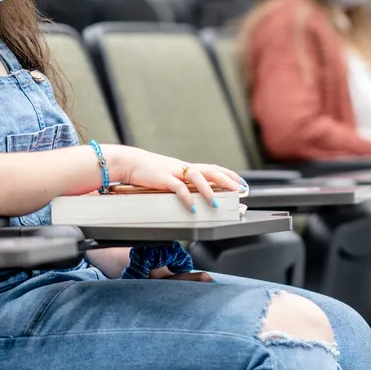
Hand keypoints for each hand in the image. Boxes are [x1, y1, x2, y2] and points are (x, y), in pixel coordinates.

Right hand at [105, 145, 246, 210]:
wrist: (128, 162)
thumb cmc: (147, 171)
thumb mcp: (168, 175)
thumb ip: (180, 183)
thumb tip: (193, 195)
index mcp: (186, 167)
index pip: (213, 168)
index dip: (229, 175)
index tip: (242, 183)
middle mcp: (183, 168)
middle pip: (211, 171)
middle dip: (228, 180)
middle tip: (240, 190)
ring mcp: (174, 172)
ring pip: (197, 177)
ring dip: (209, 190)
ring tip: (217, 203)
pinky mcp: (162, 178)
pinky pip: (178, 188)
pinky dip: (186, 198)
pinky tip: (192, 208)